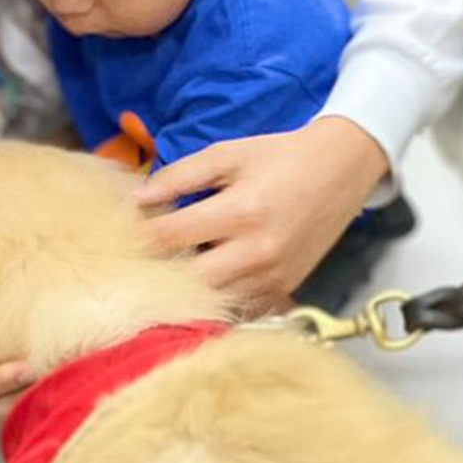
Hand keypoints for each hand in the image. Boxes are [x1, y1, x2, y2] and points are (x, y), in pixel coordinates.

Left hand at [135, 116, 388, 312]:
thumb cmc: (279, 157)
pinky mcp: (284, 288)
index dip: (140, 236)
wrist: (340, 169)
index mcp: (241, 211)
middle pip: (189, 280)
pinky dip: (218, 301)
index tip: (121, 234)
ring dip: (187, 291)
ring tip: (166, 275)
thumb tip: (137, 200)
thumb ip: (180, 176)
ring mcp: (273, 276)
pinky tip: (202, 286)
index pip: (171, 236)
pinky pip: (241, 308)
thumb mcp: (227, 153)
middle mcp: (257, 251)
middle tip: (137, 263)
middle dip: (159, 272)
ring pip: (214, 301)